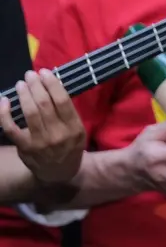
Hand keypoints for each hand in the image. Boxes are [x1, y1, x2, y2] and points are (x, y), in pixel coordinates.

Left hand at [0, 70, 85, 184]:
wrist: (58, 174)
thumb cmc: (69, 147)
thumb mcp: (78, 132)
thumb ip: (68, 114)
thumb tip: (52, 87)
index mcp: (74, 128)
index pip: (62, 101)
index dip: (52, 84)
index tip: (45, 72)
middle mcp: (58, 135)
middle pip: (44, 104)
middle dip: (36, 85)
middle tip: (30, 75)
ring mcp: (40, 142)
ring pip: (29, 112)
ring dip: (23, 95)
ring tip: (20, 84)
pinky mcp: (24, 147)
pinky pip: (11, 128)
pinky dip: (5, 113)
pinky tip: (5, 101)